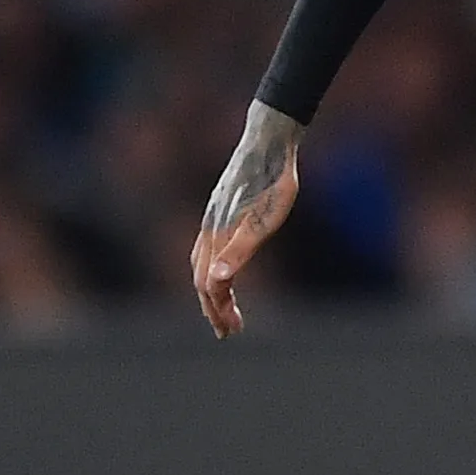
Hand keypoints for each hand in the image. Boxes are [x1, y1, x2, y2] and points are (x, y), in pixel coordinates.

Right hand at [189, 102, 303, 336]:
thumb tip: (218, 283)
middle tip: (229, 332)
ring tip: (226, 307)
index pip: (210, 284)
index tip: (231, 332)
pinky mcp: (222, 208)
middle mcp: (209, 227)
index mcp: (218, 235)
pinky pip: (209, 246)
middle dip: (213, 307)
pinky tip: (225, 268)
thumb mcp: (265, 219)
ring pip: (203, 262)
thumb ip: (240, 250)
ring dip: (212, 289)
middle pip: (202, 277)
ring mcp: (213, 217)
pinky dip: (213, 267)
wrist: (269, 141)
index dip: (218, 310)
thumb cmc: (273, 181)